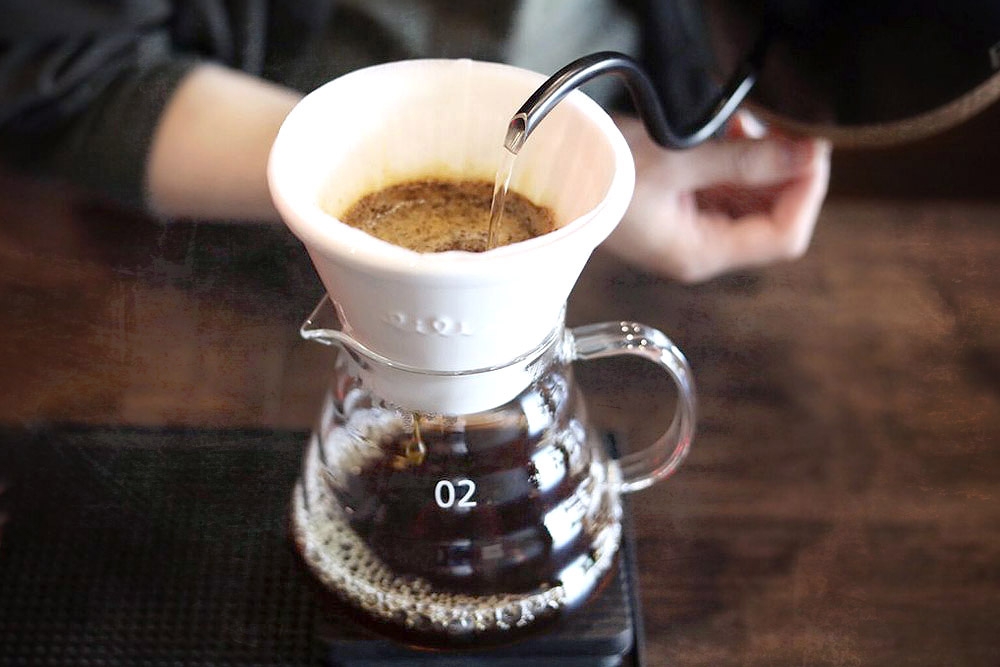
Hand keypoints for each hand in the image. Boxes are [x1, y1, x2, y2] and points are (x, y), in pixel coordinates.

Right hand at [603, 113, 830, 282]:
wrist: (551, 172)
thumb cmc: (599, 175)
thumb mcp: (678, 161)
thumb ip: (746, 160)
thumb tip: (803, 155)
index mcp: (700, 253)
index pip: (784, 237)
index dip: (807, 194)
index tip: (812, 149)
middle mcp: (700, 251)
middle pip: (773, 220)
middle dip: (787, 174)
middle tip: (784, 128)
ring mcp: (691, 233)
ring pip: (753, 204)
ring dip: (762, 164)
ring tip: (747, 125)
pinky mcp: (681, 213)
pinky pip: (728, 193)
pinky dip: (738, 163)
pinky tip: (729, 134)